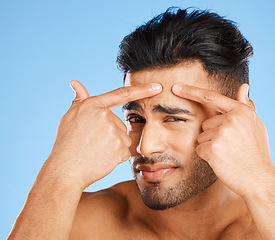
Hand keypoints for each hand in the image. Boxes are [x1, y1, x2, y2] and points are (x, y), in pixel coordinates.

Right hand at [46, 80, 161, 189]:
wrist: (66, 169)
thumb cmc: (66, 143)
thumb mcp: (69, 117)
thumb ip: (80, 100)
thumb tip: (76, 83)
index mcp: (94, 105)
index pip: (122, 94)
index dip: (142, 89)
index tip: (157, 87)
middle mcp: (105, 116)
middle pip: (120, 124)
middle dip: (111, 133)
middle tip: (93, 143)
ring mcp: (114, 132)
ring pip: (123, 138)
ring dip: (114, 145)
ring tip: (96, 150)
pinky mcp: (120, 148)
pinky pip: (124, 151)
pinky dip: (116, 156)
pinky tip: (101, 158)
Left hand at [172, 83, 274, 196]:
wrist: (259, 178)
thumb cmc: (257, 153)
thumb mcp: (256, 125)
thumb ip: (246, 106)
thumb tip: (243, 87)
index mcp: (241, 111)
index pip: (211, 97)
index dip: (191, 91)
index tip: (176, 87)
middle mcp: (230, 120)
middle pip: (206, 123)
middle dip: (213, 135)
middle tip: (231, 147)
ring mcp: (221, 134)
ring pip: (202, 137)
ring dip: (210, 146)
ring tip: (228, 154)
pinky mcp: (212, 148)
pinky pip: (199, 149)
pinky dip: (207, 156)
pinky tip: (222, 161)